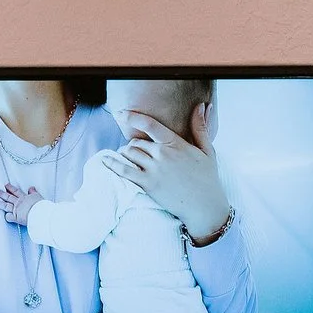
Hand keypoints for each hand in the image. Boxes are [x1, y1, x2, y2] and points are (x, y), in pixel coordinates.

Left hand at [0, 182, 43, 224]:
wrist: (40, 213)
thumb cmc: (42, 206)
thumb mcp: (39, 196)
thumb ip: (34, 192)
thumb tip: (32, 188)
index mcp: (25, 197)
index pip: (16, 191)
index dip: (11, 188)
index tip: (6, 185)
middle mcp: (19, 203)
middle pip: (9, 197)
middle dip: (2, 193)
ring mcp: (16, 209)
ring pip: (6, 205)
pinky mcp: (16, 217)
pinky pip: (9, 217)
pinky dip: (7, 217)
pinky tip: (5, 217)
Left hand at [109, 112, 232, 240]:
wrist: (205, 206)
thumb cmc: (207, 178)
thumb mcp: (207, 150)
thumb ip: (200, 127)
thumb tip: (202, 106)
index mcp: (176, 143)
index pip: (150, 125)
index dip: (133, 117)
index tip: (122, 114)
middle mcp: (162, 154)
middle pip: (137, 142)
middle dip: (134, 146)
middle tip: (136, 152)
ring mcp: (154, 169)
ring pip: (129, 153)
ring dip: (125, 154)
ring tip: (128, 158)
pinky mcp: (147, 184)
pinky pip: (124, 170)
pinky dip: (112, 164)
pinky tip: (105, 161)